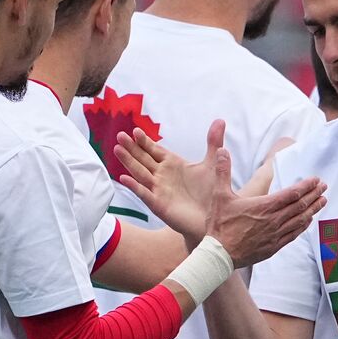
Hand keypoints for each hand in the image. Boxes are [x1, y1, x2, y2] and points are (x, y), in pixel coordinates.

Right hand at [114, 119, 224, 242]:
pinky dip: (135, 186)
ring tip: (117, 149)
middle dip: (132, 148)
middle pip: (143, 159)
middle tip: (120, 135)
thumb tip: (220, 120)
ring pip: (140, 173)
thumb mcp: (211, 164)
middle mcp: (162, 176)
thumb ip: (214, 142)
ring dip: (129, 162)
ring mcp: (159, 190)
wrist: (212, 218)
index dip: (145, 141)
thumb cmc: (209, 192)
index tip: (135, 130)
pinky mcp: (159, 205)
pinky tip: (124, 178)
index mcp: (172, 165)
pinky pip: (145, 194)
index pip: (155, 150)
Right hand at [118, 122, 325, 265]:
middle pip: (301, 206)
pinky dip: (304, 226)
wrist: (219, 255)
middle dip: (314, 194)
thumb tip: (222, 151)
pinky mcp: (274, 247)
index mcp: (264, 206)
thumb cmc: (220, 226)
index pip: (292, 194)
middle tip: (325, 187)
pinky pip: (294, 234)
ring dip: (313, 209)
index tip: (316, 179)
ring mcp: (276, 235)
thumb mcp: (219, 196)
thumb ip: (223, 172)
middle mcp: (274, 220)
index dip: (306, 186)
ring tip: (323, 201)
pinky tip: (309, 221)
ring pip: (301, 220)